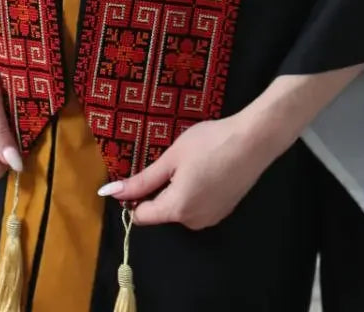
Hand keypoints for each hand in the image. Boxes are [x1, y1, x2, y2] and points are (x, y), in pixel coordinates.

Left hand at [99, 112, 285, 229]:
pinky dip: (194, 191)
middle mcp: (193, 222)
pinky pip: (197, 206)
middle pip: (161, 212)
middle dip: (159, 190)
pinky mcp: (224, 211)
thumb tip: (109, 192)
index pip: (142, 216)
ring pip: (180, 208)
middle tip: (171, 160)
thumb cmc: (209, 144)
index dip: (134, 197)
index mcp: (177, 210)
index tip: (140, 173)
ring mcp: (211, 219)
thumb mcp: (171, 158)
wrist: (253, 141)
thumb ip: (141, 180)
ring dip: (177, 190)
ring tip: (191, 162)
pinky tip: (205, 168)